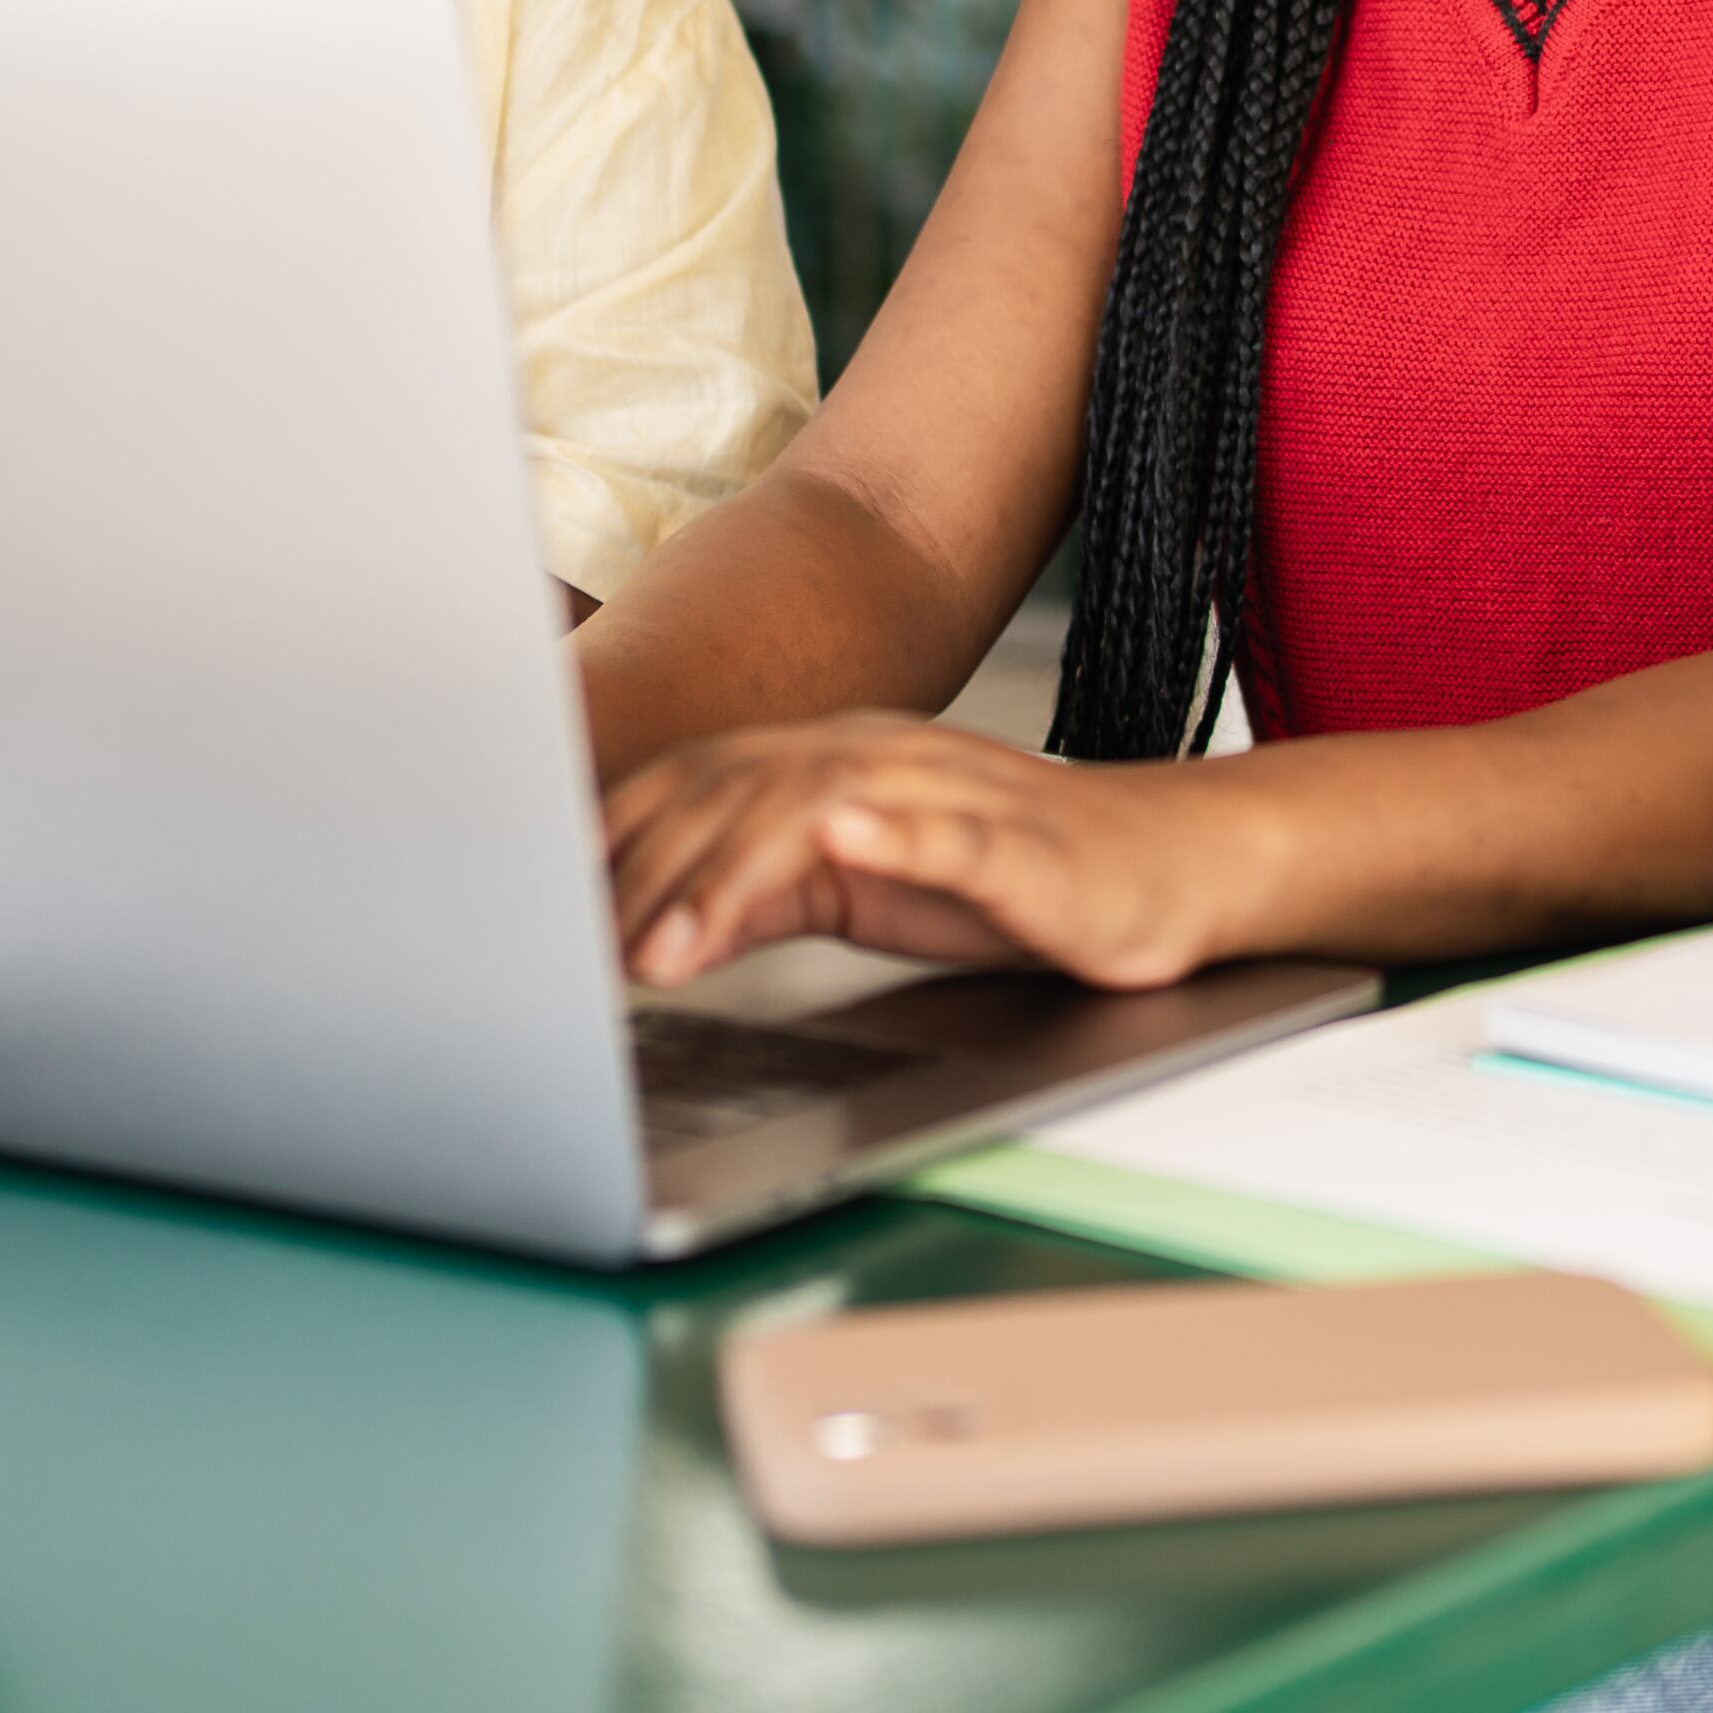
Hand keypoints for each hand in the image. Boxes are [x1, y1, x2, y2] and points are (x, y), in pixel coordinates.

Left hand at [598, 719, 1235, 991]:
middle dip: (653, 874)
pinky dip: (889, 833)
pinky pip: (946, 828)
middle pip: (739, 792)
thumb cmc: (1019, 885)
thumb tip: (646, 927)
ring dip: (737, 875)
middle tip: (586, 955)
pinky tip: (840, 843)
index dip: (616, 839)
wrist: (1169, 871)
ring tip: (673, 940)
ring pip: (821, 808)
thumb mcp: (860, 895)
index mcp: (832, 763)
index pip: (698, 784)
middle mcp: (879, 757)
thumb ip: (761, 896)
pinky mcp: (1020, 838)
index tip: (543, 904)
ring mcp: (949, 789)